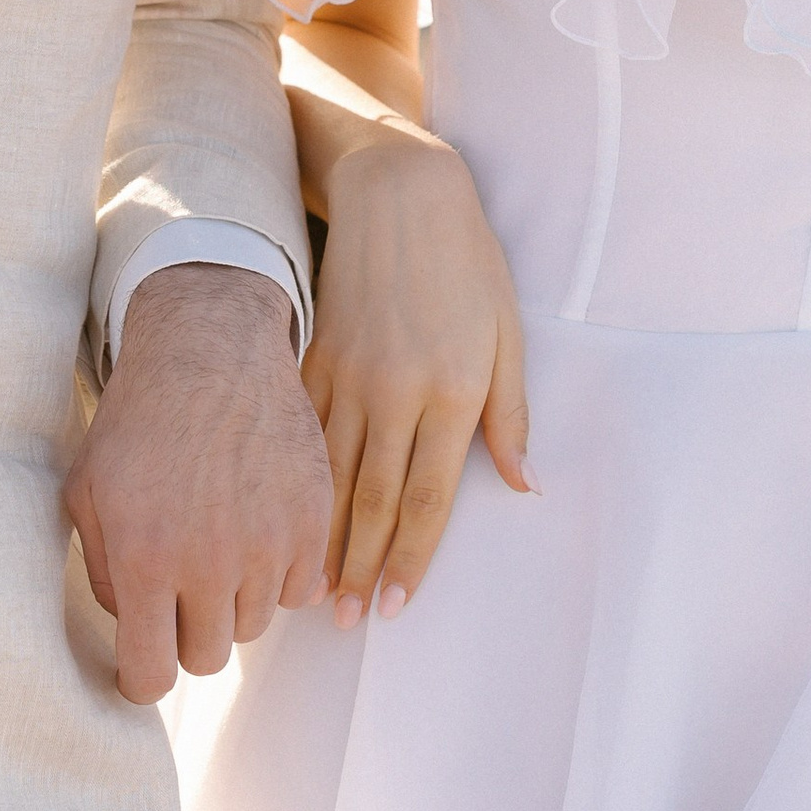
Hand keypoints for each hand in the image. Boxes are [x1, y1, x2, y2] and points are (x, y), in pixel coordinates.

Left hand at [65, 265, 330, 703]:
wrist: (211, 351)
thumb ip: (101, 573)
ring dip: (231, 601)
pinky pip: (297, 590)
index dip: (141, 678)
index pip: (150, 674)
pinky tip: (252, 528)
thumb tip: (130, 632)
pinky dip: (276, 573)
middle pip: (206, 657)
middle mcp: (212, 561)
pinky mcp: (313, 522)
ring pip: (253, 626)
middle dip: (186, 632)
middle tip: (177, 589)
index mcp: (146, 558)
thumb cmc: (139, 421)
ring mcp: (270, 543)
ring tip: (213, 542)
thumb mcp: (89, 492)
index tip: (141, 665)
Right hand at [307, 132, 531, 627]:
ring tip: (313, 591)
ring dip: (324, 537)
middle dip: (360, 566)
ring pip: (332, 474)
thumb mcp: (508, 331)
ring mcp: (348, 373)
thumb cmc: (467, 262)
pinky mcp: (317, 354)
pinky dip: (297, 480)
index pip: (428, 498)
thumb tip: (523, 485)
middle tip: (346, 620)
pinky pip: (303, 432)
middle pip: (374, 499)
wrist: (399, 190)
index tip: (394, 606)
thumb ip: (511, 414)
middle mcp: (395, 390)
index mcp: (452, 389)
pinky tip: (288, 515)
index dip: (411, 560)